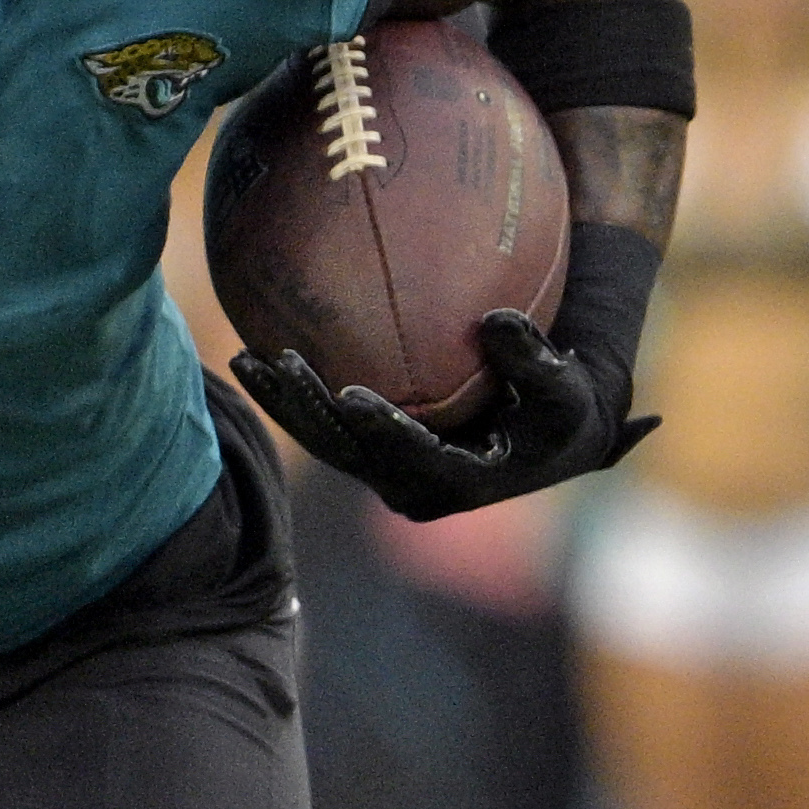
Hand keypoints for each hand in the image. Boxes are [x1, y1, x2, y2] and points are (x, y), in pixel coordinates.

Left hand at [237, 307, 653, 522]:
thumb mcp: (563, 388)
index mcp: (460, 483)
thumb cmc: (563, 409)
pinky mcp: (373, 456)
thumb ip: (532, 358)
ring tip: (245, 360)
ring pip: (325, 444)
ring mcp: (388, 475)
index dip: (381, 429)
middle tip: (277, 363)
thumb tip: (495, 319)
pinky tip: (255, 360)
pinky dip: (292, 399)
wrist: (552, 435)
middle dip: (309, 411)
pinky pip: (324, 430)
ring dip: (285, 405)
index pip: (411, 458)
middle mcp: (415, 490)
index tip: (349, 395)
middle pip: (350, 452)